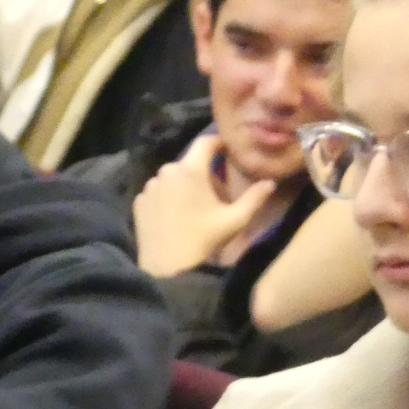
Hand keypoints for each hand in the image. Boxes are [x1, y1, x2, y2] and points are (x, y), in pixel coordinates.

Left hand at [132, 136, 275, 277]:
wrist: (166, 266)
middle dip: (205, 174)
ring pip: (173, 178)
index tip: (228, 151)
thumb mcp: (235, 220)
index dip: (219, 142)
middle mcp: (166, 171)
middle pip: (190, 164)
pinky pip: (159, 192)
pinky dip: (169, 198)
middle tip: (218, 196)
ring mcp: (149, 186)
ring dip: (186, 186)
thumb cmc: (204, 239)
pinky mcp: (138, 200)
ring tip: (197, 210)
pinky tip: (177, 218)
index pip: (205, 142)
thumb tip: (270, 182)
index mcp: (189, 170)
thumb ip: (254, 198)